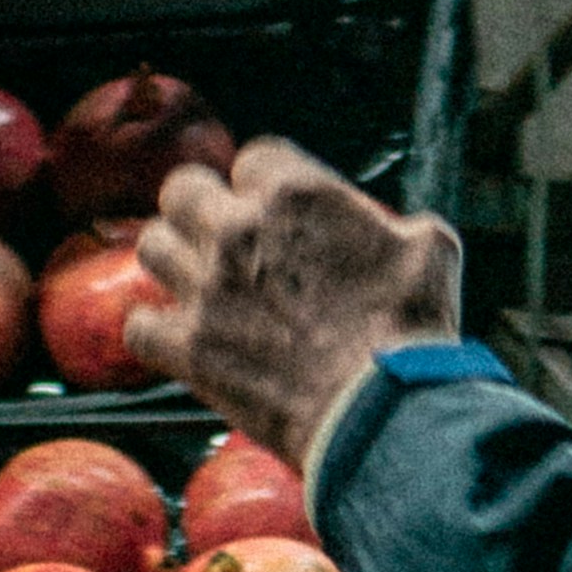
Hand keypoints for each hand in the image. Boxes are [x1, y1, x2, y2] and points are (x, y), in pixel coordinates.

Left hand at [127, 139, 462, 463]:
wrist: (380, 412)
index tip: (274, 212)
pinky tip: (178, 339)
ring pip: (151, 247)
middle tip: (220, 236)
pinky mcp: (188, 347)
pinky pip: (139, 324)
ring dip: (174, 262)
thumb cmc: (412, 332)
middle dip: (200, 208)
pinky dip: (155, 332)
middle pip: (182, 189)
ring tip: (197, 283)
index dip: (264, 186)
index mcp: (295, 194)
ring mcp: (205, 288)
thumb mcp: (432, 249)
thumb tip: (395, 228)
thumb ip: (398, 223)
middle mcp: (238, 230)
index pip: (253, 159)